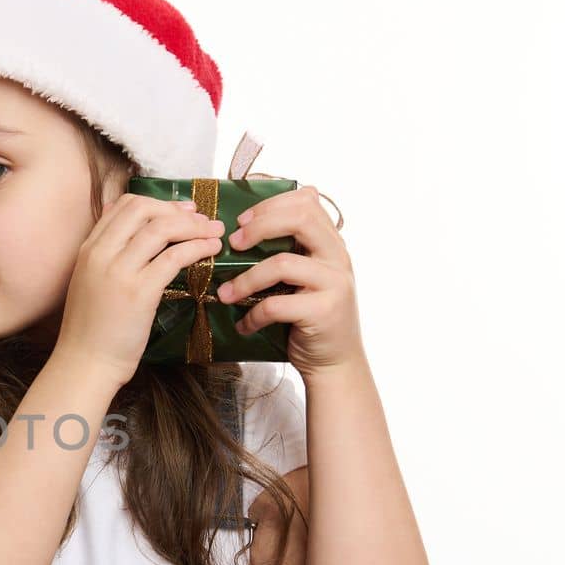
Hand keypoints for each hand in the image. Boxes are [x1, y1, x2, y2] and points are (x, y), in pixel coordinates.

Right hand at [53, 193, 226, 388]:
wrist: (85, 364)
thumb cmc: (91, 331)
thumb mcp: (90, 283)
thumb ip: (107, 257)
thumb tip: (133, 236)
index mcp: (89, 249)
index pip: (124, 206)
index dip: (158, 203)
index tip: (181, 210)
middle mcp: (101, 253)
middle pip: (144, 209)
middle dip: (177, 210)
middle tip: (201, 220)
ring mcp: (119, 271)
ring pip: (161, 229)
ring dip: (194, 226)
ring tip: (214, 233)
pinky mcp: (139, 292)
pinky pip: (174, 257)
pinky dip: (197, 248)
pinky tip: (210, 251)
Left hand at [213, 185, 363, 376]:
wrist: (335, 362)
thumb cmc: (311, 317)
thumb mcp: (306, 276)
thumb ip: (293, 248)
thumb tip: (262, 214)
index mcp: (331, 244)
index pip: (307, 202)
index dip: (271, 205)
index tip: (243, 221)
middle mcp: (338, 258)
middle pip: (300, 219)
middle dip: (259, 226)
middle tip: (233, 244)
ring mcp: (334, 284)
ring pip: (282, 264)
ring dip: (246, 279)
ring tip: (226, 294)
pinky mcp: (323, 312)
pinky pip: (277, 305)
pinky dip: (253, 315)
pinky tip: (244, 324)